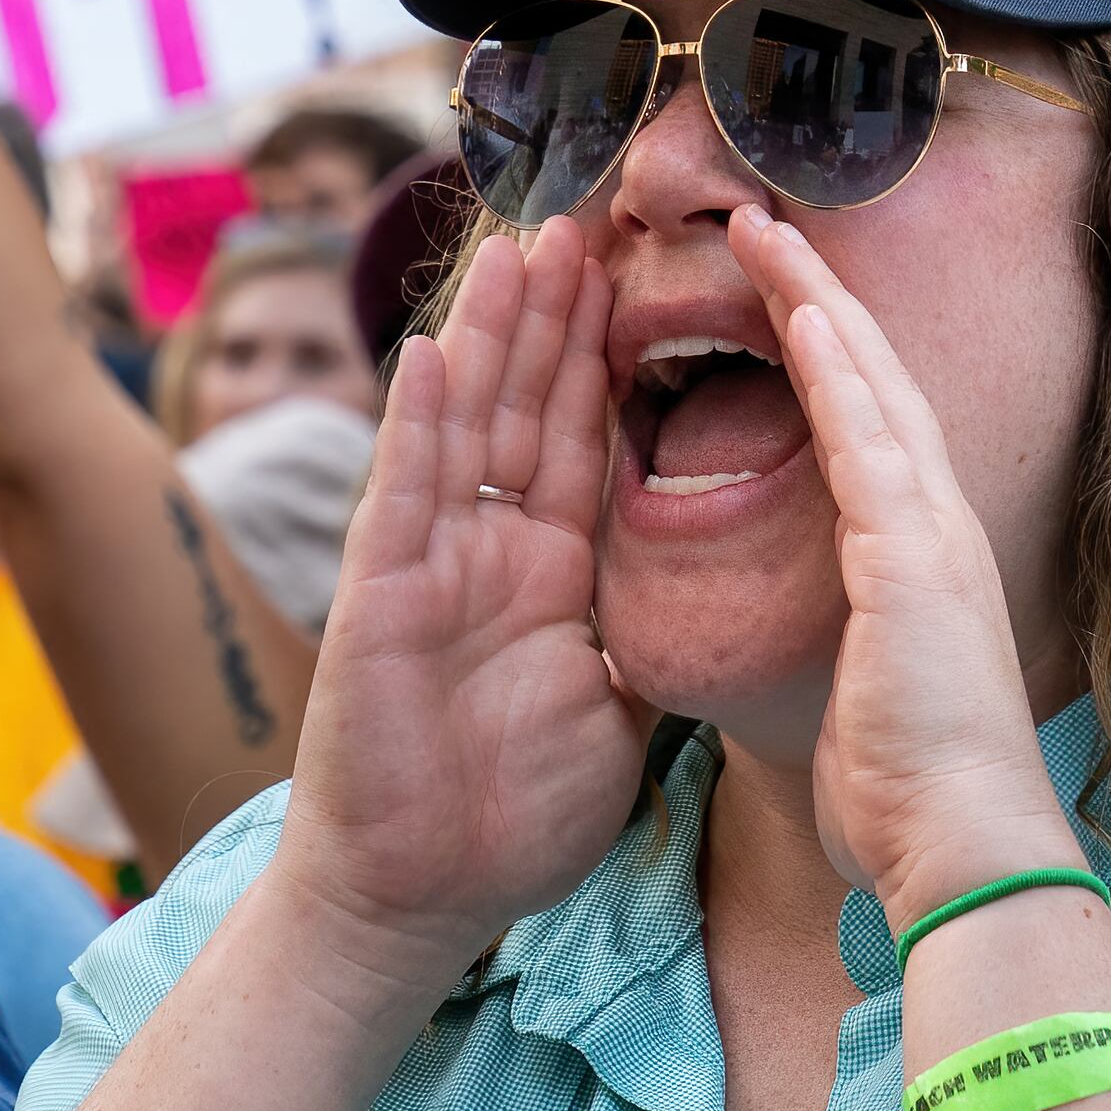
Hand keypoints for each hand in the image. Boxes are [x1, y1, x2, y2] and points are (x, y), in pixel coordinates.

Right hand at [278, 222, 648, 994]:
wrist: (425, 897)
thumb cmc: (515, 815)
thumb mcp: (619, 708)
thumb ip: (650, 631)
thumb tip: (727, 589)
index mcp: (556, 569)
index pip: (591, 436)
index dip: (613, 355)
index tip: (642, 271)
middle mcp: (493, 548)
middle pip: (531, 405)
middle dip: (557, 313)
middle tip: (587, 214)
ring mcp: (434, 564)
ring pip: (469, 425)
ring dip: (493, 337)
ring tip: (522, 245)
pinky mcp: (384, 598)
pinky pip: (405, 498)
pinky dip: (419, 427)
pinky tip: (433, 353)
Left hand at [732, 204, 1081, 924]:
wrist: (965, 847)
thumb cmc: (907, 798)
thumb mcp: (866, 703)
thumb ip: (850, 658)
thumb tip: (833, 667)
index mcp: (921, 562)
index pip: (868, 430)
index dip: (825, 355)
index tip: (779, 294)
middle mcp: (938, 529)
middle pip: (874, 380)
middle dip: (819, 295)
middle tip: (762, 219)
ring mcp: (933, 536)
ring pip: (871, 385)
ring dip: (817, 300)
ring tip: (761, 227)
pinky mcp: (913, 559)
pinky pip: (867, 440)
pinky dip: (835, 369)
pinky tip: (800, 310)